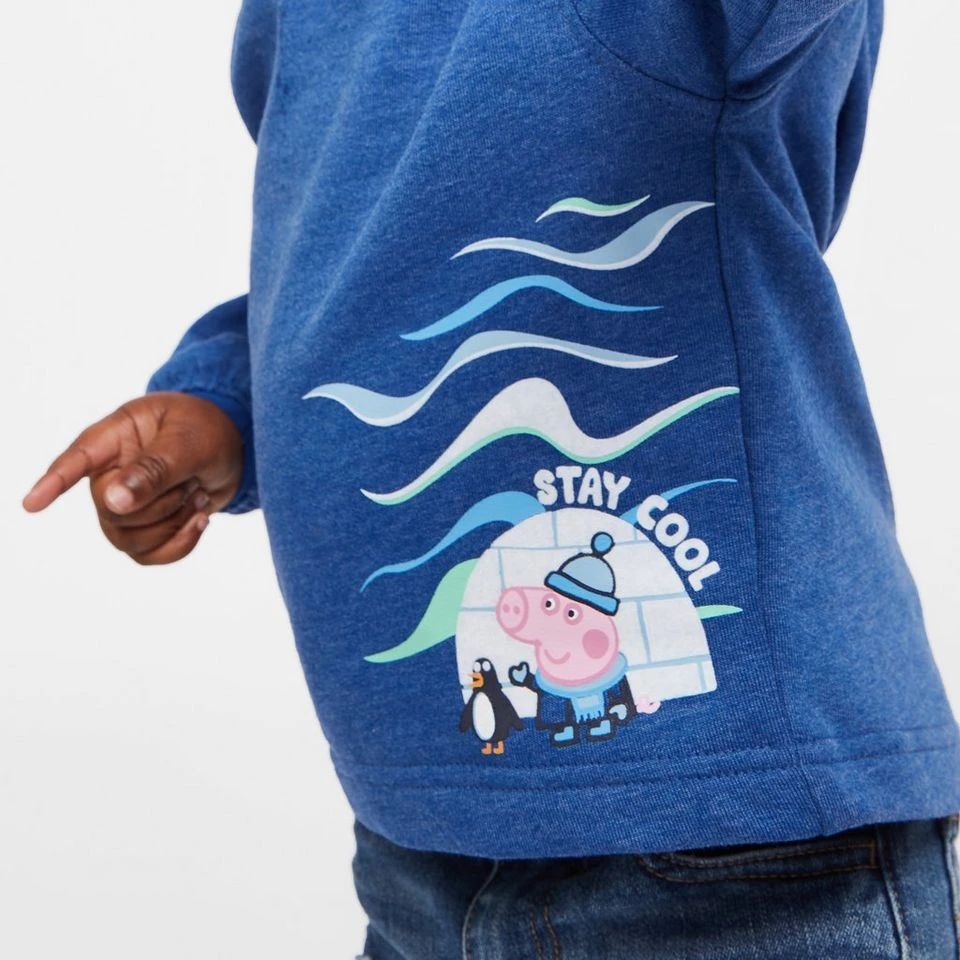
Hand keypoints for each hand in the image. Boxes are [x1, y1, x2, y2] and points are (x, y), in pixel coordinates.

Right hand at [22, 391, 243, 563]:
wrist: (233, 448)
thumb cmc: (206, 429)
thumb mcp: (188, 441)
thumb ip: (154, 469)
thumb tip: (115, 501)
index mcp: (114, 438)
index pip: (77, 461)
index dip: (54, 482)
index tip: (32, 504)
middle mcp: (110, 473)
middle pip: (111, 510)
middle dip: (161, 504)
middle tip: (192, 482)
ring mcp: (124, 505)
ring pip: (128, 539)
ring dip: (173, 524)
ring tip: (198, 495)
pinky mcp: (145, 529)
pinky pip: (149, 555)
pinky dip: (180, 544)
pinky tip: (199, 521)